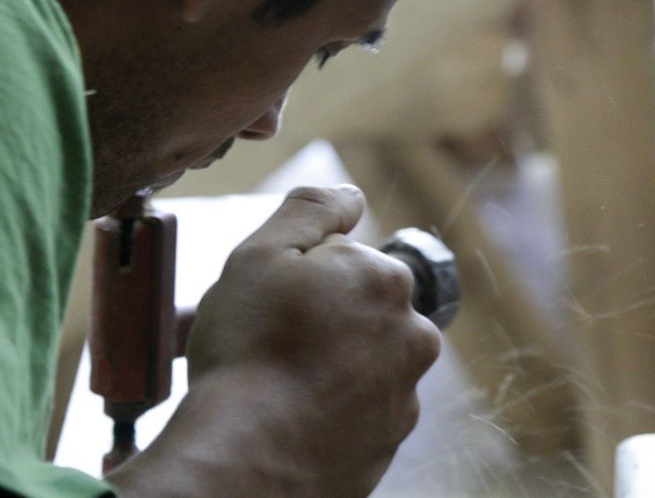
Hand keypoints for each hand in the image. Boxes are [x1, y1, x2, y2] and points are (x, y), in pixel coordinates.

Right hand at [108, 186, 440, 496]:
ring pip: (356, 360)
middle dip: (318, 317)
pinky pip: (354, 410)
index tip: (268, 301)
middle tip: (266, 340)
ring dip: (323, 362)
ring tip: (271, 382)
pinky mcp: (387, 446)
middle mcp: (411, 337)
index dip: (295, 274)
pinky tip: (285, 413)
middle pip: (355, 308)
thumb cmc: (246, 351)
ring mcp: (403, 398)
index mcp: (384, 281)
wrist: (244, 461)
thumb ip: (310, 210)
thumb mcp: (260, 254)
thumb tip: (349, 194)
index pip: (340, 257)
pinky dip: (326, 407)